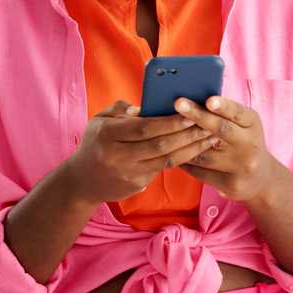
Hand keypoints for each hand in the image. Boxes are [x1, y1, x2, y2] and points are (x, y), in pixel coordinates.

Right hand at [65, 100, 219, 204]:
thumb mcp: (99, 120)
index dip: (169, 122)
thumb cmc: (95, 143)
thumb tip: (144, 108)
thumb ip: (120, 109)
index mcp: (107, 134)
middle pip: (159, 145)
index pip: (144, 127)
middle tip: (208, 124)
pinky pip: (163, 168)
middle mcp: (117, 155)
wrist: (82, 181)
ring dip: (191, 148)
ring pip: (166, 160)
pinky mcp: (136, 185)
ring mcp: (128, 173)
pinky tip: (196, 149)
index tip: (190, 113)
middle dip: (186, 134)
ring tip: (209, 137)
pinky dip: (182, 158)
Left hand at [173, 95, 279, 203]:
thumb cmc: (241, 141)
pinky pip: (200, 171)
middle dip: (198, 116)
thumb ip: (222, 113)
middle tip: (178, 103)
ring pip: (205, 153)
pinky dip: (184, 161)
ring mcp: (242, 167)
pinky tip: (170, 153)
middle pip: (221, 129)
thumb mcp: (241, 124)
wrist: (260, 177)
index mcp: (252, 124)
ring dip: (183, 141)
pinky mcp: (231, 184)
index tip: (209, 100)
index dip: (224, 106)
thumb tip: (190, 99)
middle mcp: (250, 145)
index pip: (238, 112)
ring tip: (164, 128)